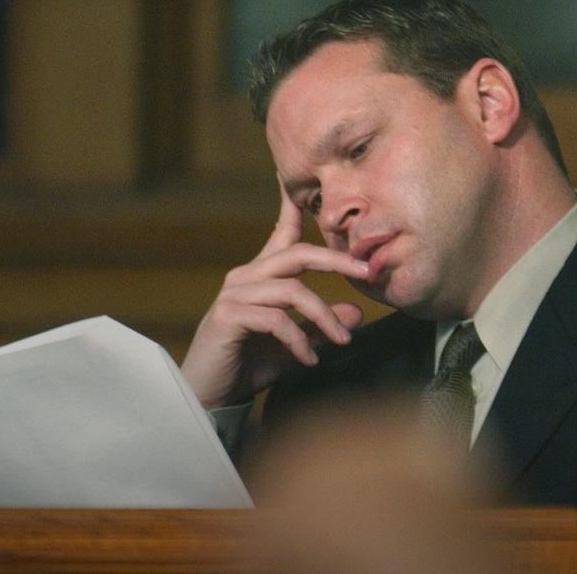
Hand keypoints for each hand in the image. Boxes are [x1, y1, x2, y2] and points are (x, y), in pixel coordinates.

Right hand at [181, 181, 368, 408]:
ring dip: (324, 316)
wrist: (208, 396)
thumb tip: (357, 312)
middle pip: (296, 254)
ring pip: (292, 290)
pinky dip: (299, 339)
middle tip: (367, 273)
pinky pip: (276, 319)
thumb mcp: (294, 345)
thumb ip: (320, 327)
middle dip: (337, 260)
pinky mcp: (228, 316)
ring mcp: (234, 295)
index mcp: (259, 277)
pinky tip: (308, 359)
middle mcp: (245, 278)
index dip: (292, 206)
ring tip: (342, 341)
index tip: (298, 179)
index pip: (281, 234)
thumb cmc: (247, 366)